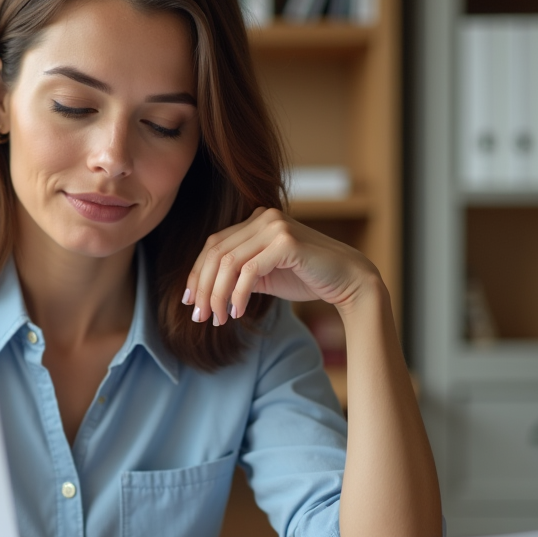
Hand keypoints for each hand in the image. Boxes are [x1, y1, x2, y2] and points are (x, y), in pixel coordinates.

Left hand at [183, 207, 379, 323]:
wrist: (348, 280)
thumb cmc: (308, 278)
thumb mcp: (265, 275)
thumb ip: (238, 274)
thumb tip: (201, 292)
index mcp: (256, 220)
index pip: (214, 245)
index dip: (196, 274)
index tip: (189, 301)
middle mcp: (264, 217)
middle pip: (216, 253)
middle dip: (203, 287)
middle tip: (199, 316)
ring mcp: (275, 226)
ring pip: (229, 262)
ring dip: (218, 294)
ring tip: (217, 319)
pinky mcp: (286, 242)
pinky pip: (249, 270)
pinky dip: (238, 294)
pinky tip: (238, 312)